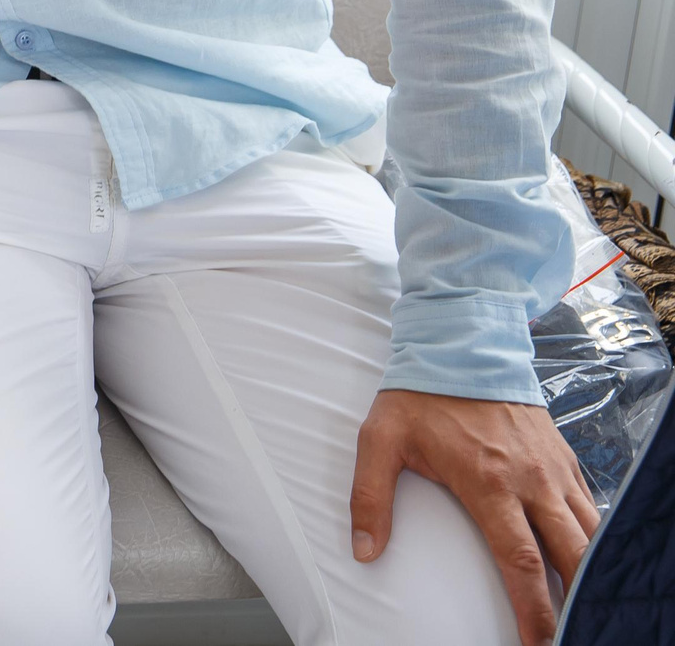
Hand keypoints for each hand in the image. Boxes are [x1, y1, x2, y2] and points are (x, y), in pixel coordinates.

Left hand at [351, 388, 597, 644]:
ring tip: (589, 601)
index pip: (520, 561)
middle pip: (572, 555)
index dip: (533, 609)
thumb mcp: (379, 440)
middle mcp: (531, 480)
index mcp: (488, 482)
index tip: (537, 640)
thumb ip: (370, 498)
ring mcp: (553, 469)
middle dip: (580, 598)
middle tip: (577, 631)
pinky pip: (590, 506)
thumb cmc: (419, 395)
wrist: (460, 344)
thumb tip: (364, 550)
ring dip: (592, 569)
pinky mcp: (563, 458)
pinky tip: (588, 556)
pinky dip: (595, 536)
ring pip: (591, 532)